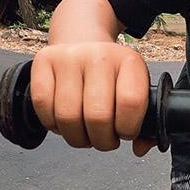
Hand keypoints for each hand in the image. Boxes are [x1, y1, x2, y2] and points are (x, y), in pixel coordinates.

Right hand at [30, 42, 155, 155]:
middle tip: (104, 139)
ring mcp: (69, 57)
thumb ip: (146, 121)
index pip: (131, 103)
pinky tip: (65, 122)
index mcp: (130, 61)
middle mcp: (100, 55)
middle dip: (102, 140)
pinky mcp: (43, 61)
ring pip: (68, 117)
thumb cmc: (112, 75)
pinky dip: (53, 125)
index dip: (128, 129)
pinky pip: (43, 107)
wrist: (84, 41)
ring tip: (86, 134)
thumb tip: (140, 148)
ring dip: (77, 138)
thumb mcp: (137, 88)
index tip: (125, 133)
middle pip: (97, 116)